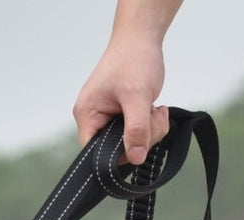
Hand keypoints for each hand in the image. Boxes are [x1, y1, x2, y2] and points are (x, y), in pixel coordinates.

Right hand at [73, 2, 179, 162]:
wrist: (141, 38)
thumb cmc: (133, 58)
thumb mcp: (137, 96)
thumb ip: (136, 129)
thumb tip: (136, 158)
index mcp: (88, 115)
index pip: (95, 153)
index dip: (117, 155)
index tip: (137, 142)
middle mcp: (94, 119)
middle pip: (116, 150)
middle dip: (141, 138)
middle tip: (151, 116)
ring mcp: (108, 119)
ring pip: (130, 143)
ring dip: (150, 131)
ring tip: (155, 109)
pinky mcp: (122, 117)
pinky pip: (137, 133)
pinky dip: (151, 125)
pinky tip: (155, 109)